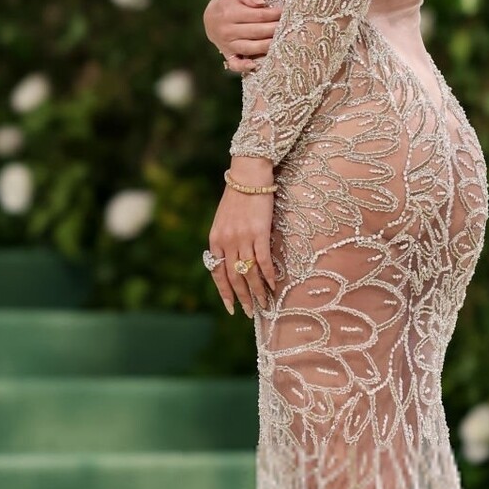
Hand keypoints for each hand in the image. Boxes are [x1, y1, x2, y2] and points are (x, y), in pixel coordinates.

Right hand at [205, 0, 279, 74]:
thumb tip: (262, 3)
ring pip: (250, 48)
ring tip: (281, 43)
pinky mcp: (228, 55)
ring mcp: (227, 44)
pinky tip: (255, 65)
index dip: (273, 15)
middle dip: (274, 29)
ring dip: (267, 46)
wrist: (210, 18)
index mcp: (230, 13)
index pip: (257, 15)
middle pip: (256, 32)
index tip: (285, 13)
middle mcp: (227, 30)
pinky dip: (244, 66)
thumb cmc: (230, 4)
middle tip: (289, 27)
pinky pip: (235, 64)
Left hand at [207, 164, 277, 318]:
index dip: (224, 292)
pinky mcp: (259, 232)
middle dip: (243, 298)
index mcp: (215, 240)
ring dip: (257, 290)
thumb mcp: (223, 221)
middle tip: (251, 312)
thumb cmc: (237, 197)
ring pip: (249, 272)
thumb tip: (232, 261)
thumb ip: (225, 241)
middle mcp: (227, 242)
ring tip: (265, 303)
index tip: (230, 308)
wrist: (248, 176)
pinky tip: (273, 285)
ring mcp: (243, 238)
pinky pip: (263, 260)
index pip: (218, 273)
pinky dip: (268, 274)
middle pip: (234, 277)